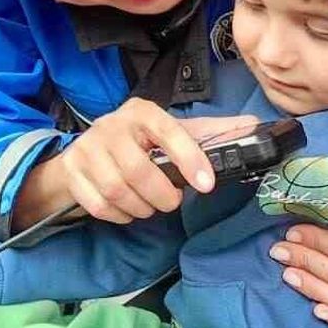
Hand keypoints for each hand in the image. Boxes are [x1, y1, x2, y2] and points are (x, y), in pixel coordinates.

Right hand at [58, 98, 257, 223]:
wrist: (86, 151)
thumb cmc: (139, 142)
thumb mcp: (174, 132)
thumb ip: (213, 133)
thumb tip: (255, 126)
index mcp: (142, 111)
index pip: (169, 131)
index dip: (189, 159)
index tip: (206, 185)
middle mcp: (111, 125)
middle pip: (139, 171)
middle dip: (162, 196)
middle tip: (171, 201)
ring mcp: (87, 148)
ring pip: (117, 191)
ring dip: (141, 208)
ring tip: (150, 205)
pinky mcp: (72, 171)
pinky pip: (99, 205)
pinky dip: (119, 215)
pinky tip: (128, 209)